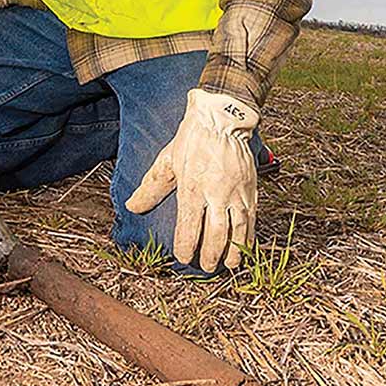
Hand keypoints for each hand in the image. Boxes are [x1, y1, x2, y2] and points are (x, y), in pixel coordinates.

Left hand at [126, 88, 259, 271]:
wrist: (223, 118)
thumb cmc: (193, 138)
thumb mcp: (168, 160)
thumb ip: (152, 186)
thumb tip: (133, 206)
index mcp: (193, 188)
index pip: (189, 228)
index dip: (186, 247)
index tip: (183, 257)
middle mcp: (216, 194)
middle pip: (215, 235)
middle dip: (210, 255)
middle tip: (206, 266)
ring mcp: (236, 192)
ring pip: (237, 230)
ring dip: (233, 251)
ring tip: (229, 265)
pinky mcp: (251, 188)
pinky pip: (251, 218)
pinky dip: (249, 235)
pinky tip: (245, 245)